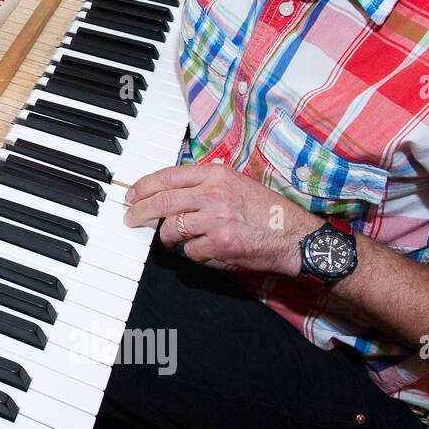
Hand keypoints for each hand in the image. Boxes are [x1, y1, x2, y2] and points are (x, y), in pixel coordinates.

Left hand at [122, 163, 322, 274]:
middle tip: (131, 218)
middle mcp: (214, 194)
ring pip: (171, 229)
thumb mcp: (238, 183)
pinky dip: (191, 254)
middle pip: (162, 201)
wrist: (297, 238)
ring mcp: (216, 219)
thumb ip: (206, 183)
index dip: (144, 186)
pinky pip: (189, 251)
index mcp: (217, 174)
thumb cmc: (268, 211)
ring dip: (167, 238)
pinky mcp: (220, 244)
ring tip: (171, 241)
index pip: (168, 176)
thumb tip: (172, 190)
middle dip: (140, 211)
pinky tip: (201, 251)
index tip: (132, 194)